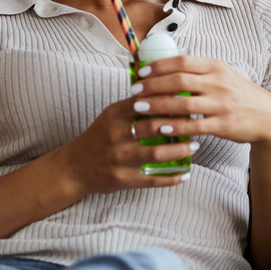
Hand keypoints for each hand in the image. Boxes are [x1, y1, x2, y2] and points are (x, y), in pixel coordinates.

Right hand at [59, 96, 196, 194]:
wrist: (73, 167)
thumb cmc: (98, 138)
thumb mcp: (109, 116)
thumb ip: (133, 105)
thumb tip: (164, 90)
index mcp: (114, 116)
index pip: (145, 102)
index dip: (168, 100)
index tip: (187, 99)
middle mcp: (116, 135)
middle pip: (154, 126)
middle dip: (179, 124)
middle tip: (196, 122)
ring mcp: (119, 159)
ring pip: (156, 153)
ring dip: (180, 150)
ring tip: (195, 146)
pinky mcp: (122, 179)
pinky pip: (152, 179)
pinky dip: (171, 178)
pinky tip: (185, 173)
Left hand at [128, 55, 270, 148]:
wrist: (268, 117)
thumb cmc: (238, 96)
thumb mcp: (222, 76)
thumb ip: (198, 72)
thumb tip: (165, 68)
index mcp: (216, 67)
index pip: (182, 62)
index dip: (158, 66)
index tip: (140, 73)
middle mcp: (218, 83)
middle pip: (178, 81)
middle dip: (152, 86)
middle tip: (134, 91)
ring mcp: (222, 104)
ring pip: (183, 103)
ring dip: (157, 105)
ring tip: (139, 108)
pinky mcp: (224, 124)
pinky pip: (194, 125)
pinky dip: (175, 126)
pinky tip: (160, 127)